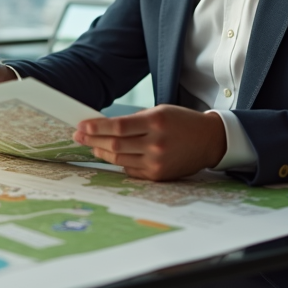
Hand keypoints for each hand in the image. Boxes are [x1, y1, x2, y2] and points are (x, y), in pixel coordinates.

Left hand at [73, 105, 227, 180]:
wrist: (208, 141)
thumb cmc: (181, 122)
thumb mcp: (159, 112)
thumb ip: (134, 120)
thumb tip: (104, 125)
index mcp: (156, 122)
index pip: (118, 126)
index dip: (96, 127)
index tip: (81, 125)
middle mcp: (156, 144)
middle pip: (115, 144)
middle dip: (92, 139)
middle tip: (79, 135)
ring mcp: (157, 162)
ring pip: (119, 159)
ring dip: (101, 152)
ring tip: (91, 145)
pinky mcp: (158, 175)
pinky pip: (130, 170)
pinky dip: (118, 162)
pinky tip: (111, 155)